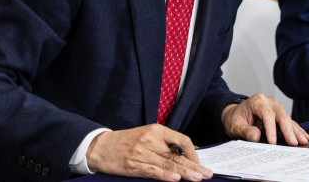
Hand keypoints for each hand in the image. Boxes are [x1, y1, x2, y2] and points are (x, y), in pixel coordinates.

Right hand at [86, 124, 212, 180]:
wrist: (101, 146)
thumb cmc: (126, 142)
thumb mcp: (147, 135)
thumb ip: (164, 143)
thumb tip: (185, 155)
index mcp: (157, 130)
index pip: (181, 140)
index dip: (193, 152)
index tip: (200, 161)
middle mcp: (151, 140)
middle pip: (177, 155)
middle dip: (194, 165)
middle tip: (207, 173)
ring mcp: (142, 153)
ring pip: (168, 164)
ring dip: (184, 173)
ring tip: (197, 178)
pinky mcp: (133, 165)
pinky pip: (152, 171)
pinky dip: (165, 175)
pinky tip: (175, 179)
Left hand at [221, 94, 308, 145]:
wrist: (235, 114)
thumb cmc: (235, 118)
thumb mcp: (235, 125)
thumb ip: (245, 130)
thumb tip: (255, 136)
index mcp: (257, 101)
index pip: (267, 114)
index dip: (271, 128)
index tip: (272, 142)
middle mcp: (268, 102)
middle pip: (281, 114)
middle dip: (288, 130)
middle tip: (293, 142)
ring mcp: (275, 107)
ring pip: (287, 118)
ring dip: (295, 130)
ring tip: (303, 140)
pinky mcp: (279, 114)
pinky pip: (289, 121)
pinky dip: (296, 129)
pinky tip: (304, 136)